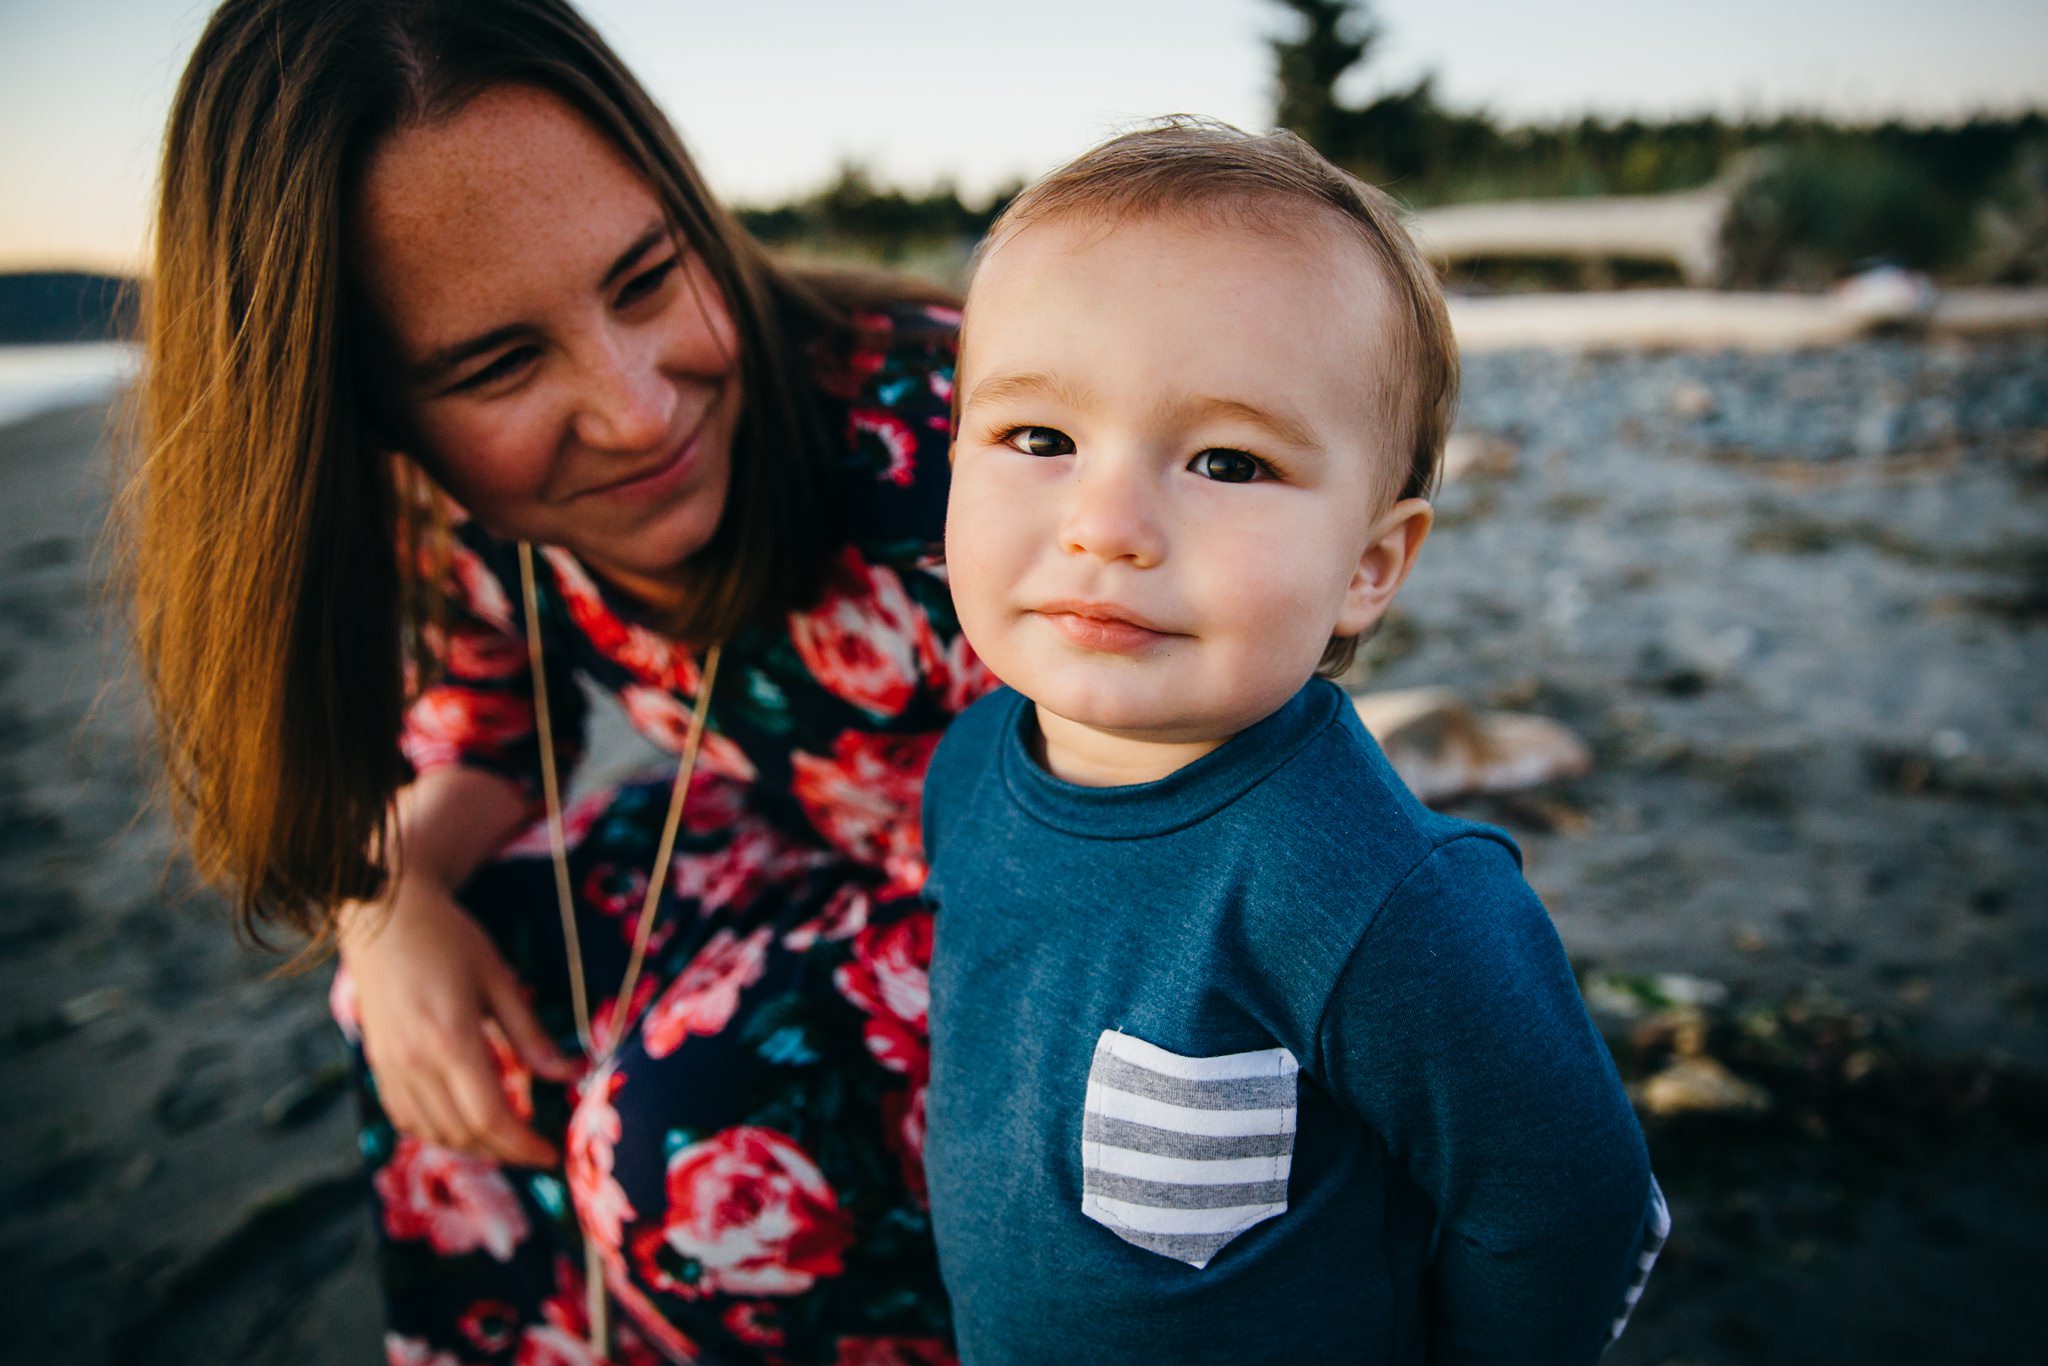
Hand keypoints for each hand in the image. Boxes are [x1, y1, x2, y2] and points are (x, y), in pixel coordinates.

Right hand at [340, 873, 581, 1166]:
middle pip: (463, 1133)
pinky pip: (406, 1119)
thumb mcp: (499, 979)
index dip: (524, 1145)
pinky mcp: (376, 1064)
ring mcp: (389, 1067)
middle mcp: (414, 1062)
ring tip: (507, 1141)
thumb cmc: (448, 938)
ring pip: (433, 1133)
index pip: (491, 1117)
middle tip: (537, 1150)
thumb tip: (570, 1075)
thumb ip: (531, 1034)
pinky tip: (463, 1125)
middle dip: (505, 1152)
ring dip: (473, 1147)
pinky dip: (437, 1133)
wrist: (382, 914)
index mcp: (450, 1040)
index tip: (552, 1154)